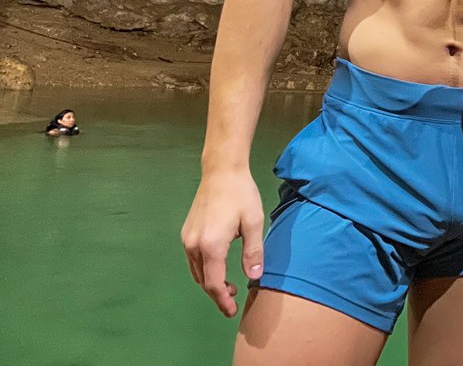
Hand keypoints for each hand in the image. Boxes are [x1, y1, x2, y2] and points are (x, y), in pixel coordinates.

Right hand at [180, 169, 264, 317]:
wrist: (221, 171)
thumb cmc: (241, 194)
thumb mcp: (254, 222)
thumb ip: (253, 252)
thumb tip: (254, 277)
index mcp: (211, 246)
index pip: (214, 284)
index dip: (223, 300)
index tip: (232, 311)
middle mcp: (194, 245)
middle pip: (203, 280)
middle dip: (217, 293)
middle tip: (234, 298)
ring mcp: (187, 239)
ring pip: (196, 271)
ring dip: (210, 282)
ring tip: (229, 285)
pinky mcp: (186, 232)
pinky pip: (193, 260)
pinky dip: (204, 270)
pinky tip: (218, 266)